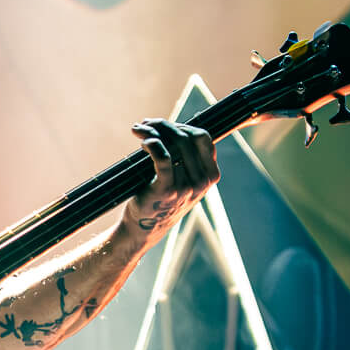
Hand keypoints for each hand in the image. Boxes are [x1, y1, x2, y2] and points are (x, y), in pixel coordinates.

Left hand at [125, 117, 218, 237]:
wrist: (146, 226)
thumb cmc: (162, 196)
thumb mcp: (184, 178)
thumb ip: (187, 156)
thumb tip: (175, 126)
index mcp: (210, 176)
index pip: (202, 137)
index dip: (182, 126)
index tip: (164, 126)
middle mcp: (201, 182)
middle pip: (185, 138)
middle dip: (163, 126)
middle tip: (146, 124)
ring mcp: (186, 187)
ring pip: (172, 145)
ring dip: (152, 131)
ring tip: (139, 129)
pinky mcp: (166, 189)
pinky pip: (163, 157)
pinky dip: (153, 143)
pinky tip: (144, 139)